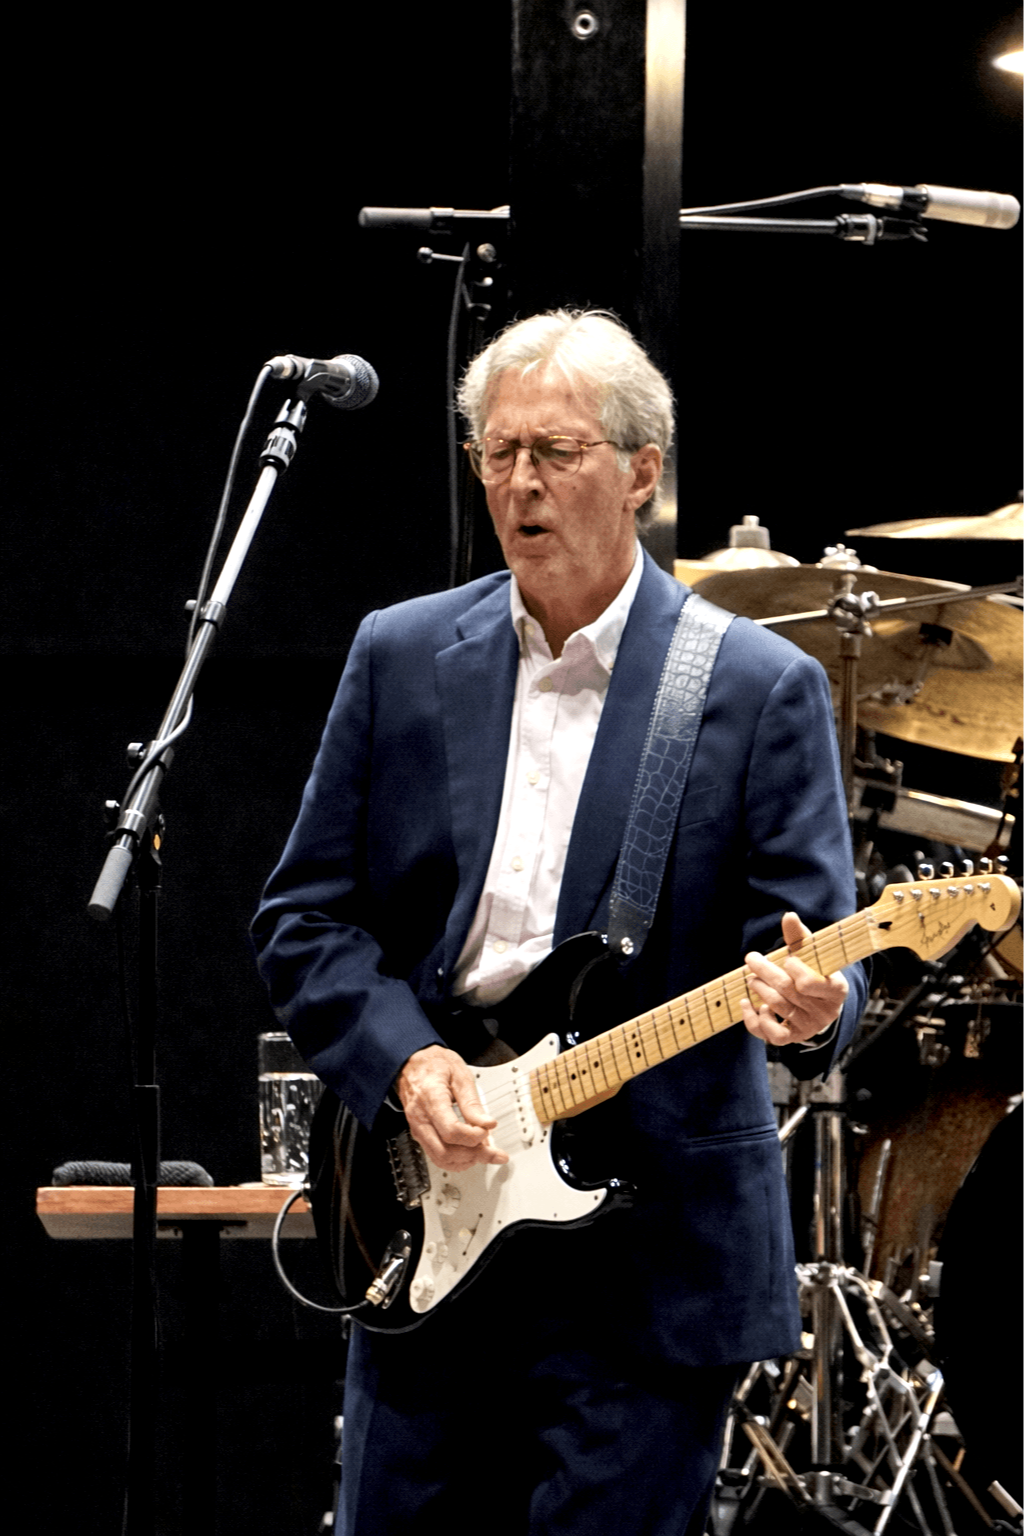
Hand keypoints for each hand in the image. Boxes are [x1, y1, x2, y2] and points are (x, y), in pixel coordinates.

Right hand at [395, 1044, 508, 1171]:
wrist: (412, 1063)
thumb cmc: (434, 1065)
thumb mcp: (459, 1075)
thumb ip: (472, 1102)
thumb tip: (487, 1124)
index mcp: (430, 1099)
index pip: (451, 1131)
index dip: (473, 1136)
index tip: (487, 1130)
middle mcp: (420, 1118)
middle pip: (445, 1151)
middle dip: (473, 1156)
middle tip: (494, 1152)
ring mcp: (418, 1128)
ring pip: (440, 1158)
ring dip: (465, 1161)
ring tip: (485, 1153)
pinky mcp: (420, 1134)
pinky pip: (436, 1154)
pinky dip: (456, 1159)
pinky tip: (470, 1153)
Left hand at [742, 911, 847, 1046]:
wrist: (819, 1002)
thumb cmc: (814, 972)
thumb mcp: (811, 954)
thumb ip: (799, 937)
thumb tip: (788, 916)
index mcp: (836, 989)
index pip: (809, 982)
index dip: (794, 969)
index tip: (786, 958)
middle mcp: (826, 1012)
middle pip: (787, 991)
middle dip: (765, 972)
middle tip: (751, 959)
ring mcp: (810, 1027)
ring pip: (777, 1007)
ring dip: (759, 990)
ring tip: (751, 979)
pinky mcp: (793, 1038)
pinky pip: (771, 1034)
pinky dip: (754, 1019)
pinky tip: (748, 1004)